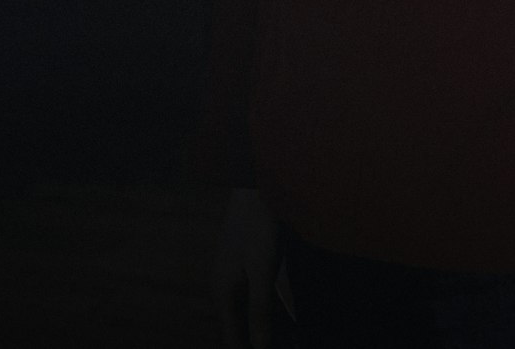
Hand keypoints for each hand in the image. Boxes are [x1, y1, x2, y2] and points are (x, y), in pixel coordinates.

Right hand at [214, 187, 282, 348]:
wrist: (255, 183)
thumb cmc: (258, 224)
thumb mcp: (262, 269)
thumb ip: (260, 309)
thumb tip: (260, 348)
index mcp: (223, 292)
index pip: (232, 340)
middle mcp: (225, 287)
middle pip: (240, 328)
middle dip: (259, 342)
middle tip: (288, 345)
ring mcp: (235, 274)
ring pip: (250, 312)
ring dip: (267, 328)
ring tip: (291, 340)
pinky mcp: (248, 263)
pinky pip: (258, 296)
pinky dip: (271, 309)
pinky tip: (288, 317)